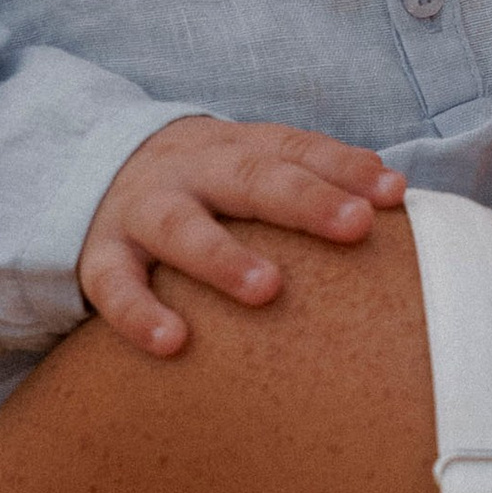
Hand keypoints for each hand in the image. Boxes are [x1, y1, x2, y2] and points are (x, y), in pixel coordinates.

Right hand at [77, 118, 405, 356]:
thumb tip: (396, 193)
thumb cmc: (206, 186)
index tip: (392, 194)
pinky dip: (139, 313)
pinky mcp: (99, 255)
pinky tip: (173, 343)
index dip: (344, 168)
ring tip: (267, 289)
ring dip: (223, 256)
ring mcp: (142, 210)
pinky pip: (114, 285)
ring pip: (179, 227)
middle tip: (354, 226)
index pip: (297, 150)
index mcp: (238, 149)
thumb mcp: (253, 166)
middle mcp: (191, 171)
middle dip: (304, 201)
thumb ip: (316, 175)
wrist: (95, 170)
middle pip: (249, 179)